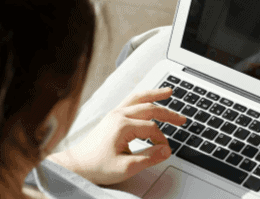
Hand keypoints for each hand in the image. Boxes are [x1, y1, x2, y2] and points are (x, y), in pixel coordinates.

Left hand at [48, 88, 185, 184]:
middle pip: (149, 108)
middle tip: (182, 119)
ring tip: (169, 92)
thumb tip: (166, 150)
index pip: (151, 128)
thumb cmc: (96, 166)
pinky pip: (131, 100)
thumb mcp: (125, 168)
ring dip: (155, 95)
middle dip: (168, 114)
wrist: (76, 165)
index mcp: (123, 125)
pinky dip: (143, 97)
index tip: (164, 151)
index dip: (161, 140)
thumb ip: (149, 158)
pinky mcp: (112, 116)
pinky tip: (149, 98)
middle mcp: (119, 115)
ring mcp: (115, 114)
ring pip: (139, 98)